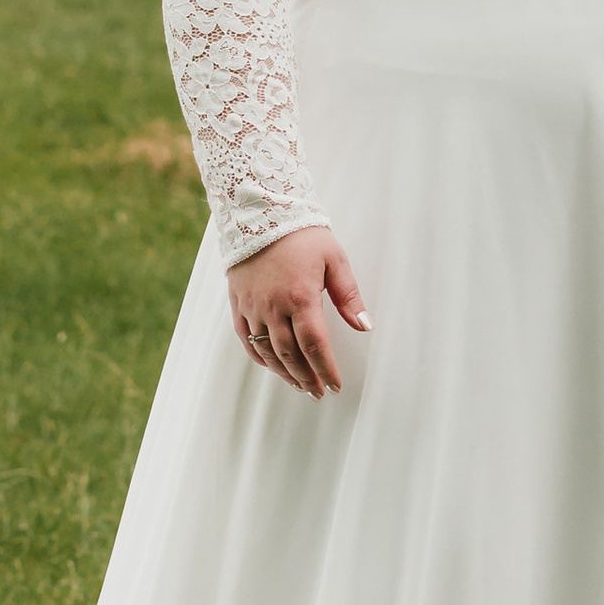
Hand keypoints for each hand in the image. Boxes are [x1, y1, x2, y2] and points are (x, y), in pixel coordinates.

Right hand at [226, 227, 370, 399]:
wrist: (259, 212)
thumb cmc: (303, 235)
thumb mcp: (335, 259)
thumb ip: (349, 296)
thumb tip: (365, 326)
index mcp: (301, 296)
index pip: (316, 345)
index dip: (326, 369)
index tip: (335, 386)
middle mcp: (274, 307)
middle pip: (291, 354)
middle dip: (307, 377)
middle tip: (318, 392)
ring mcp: (253, 307)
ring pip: (268, 351)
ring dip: (285, 373)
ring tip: (300, 385)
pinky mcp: (238, 303)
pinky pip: (246, 339)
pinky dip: (259, 357)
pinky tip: (272, 366)